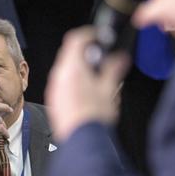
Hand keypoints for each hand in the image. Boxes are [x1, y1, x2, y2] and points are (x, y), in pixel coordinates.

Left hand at [45, 27, 129, 141]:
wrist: (81, 140)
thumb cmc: (93, 117)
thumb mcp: (109, 90)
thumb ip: (113, 70)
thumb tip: (120, 59)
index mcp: (72, 69)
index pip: (76, 40)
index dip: (89, 35)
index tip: (98, 37)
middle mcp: (59, 76)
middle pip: (70, 54)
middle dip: (86, 54)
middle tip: (102, 59)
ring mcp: (54, 89)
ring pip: (66, 70)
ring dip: (80, 68)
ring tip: (97, 78)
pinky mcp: (54, 101)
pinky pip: (62, 84)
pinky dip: (74, 81)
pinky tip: (87, 92)